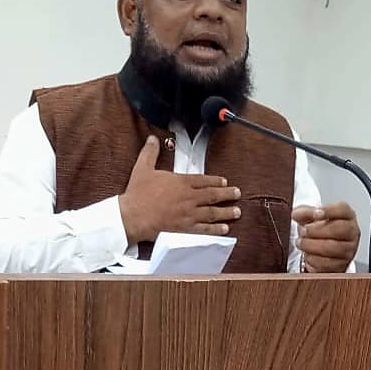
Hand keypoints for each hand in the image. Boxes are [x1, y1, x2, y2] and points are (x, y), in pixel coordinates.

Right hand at [119, 135, 240, 244]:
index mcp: (181, 182)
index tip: (224, 181)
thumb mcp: (143, 168)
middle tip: (237, 194)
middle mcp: (189, 197)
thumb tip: (152, 139)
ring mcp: (189, 214)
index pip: (203, 180)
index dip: (215, 180)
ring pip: (213, 212)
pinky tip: (224, 229)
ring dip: (226, 212)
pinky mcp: (185, 228)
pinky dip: (216, 229)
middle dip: (227, 194)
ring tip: (237, 211)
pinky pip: (205, 229)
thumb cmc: (137, 194)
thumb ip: (150, 152)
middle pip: (213, 195)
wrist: (133, 215)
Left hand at [292, 202, 359, 272]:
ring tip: (301, 242)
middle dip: (316, 230)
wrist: (324, 249)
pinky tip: (307, 254)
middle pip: (338, 229)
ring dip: (311, 245)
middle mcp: (352, 232)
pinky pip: (327, 264)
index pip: (342, 210)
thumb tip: (295, 214)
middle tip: (302, 231)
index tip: (315, 213)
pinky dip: (313, 259)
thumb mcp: (313, 216)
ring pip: (332, 248)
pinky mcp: (341, 265)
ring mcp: (349, 250)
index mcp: (347, 216)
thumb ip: (304, 212)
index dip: (329, 211)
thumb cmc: (322, 229)